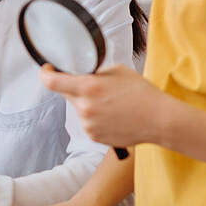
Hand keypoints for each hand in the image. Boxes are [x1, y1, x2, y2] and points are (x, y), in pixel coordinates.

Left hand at [39, 63, 171, 147]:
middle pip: (66, 94)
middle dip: (74, 88)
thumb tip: (81, 73)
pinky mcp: (93, 136)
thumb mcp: (117, 71)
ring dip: (87, 104)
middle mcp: (84, 107)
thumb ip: (94, 72)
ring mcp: (88, 124)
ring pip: (78, 109)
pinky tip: (113, 116)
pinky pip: (87, 122)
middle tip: (94, 87)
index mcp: (88, 87)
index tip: (47, 69)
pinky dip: (95, 118)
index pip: (51, 82)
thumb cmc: (142, 93)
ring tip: (111, 104)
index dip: (45, 73)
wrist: (159, 120)